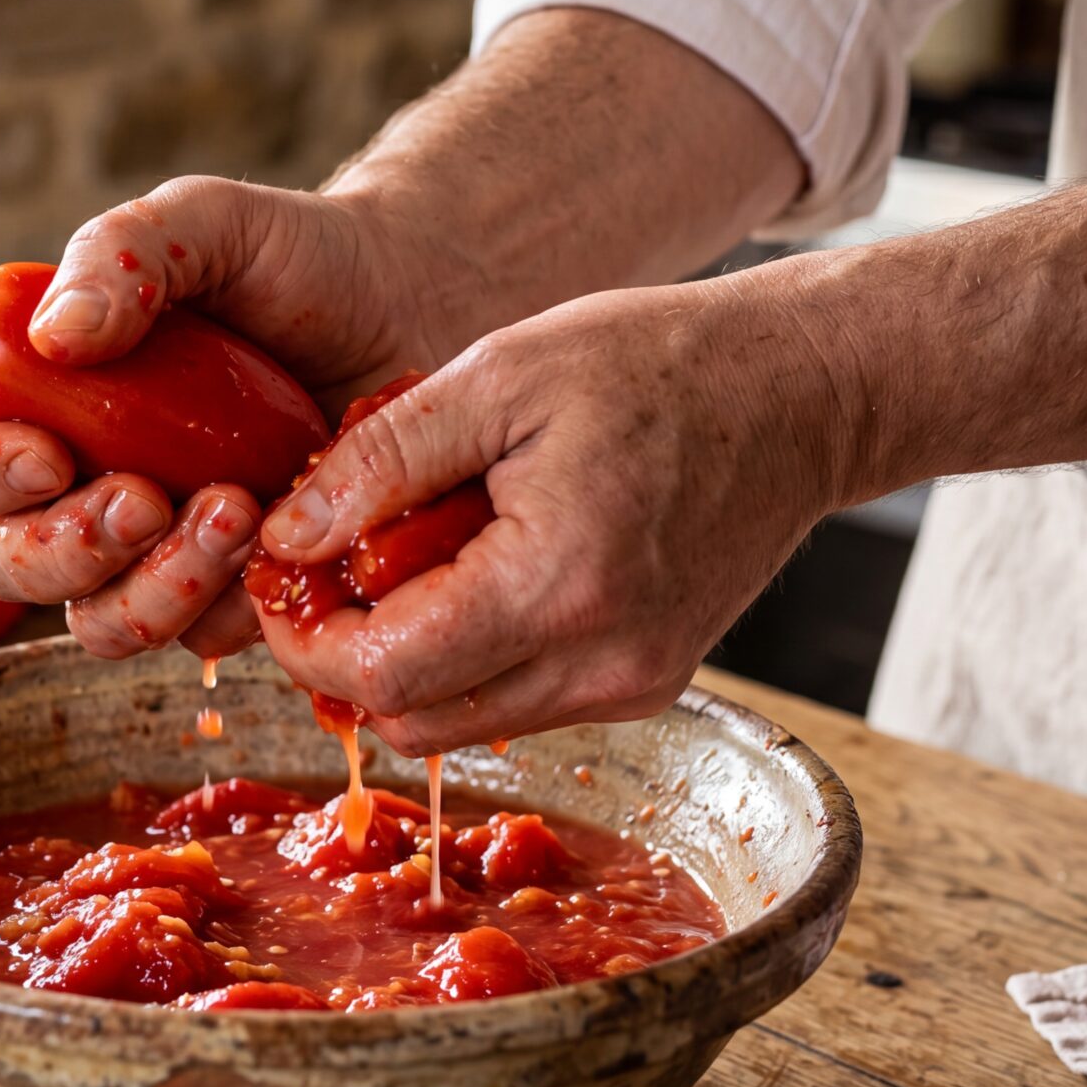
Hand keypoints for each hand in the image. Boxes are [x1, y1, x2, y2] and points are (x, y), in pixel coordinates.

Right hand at [0, 176, 461, 660]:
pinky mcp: (221, 592)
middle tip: (145, 503)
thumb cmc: (296, 261)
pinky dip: (231, 603)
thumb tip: (53, 335)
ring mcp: (143, 548)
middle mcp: (68, 482)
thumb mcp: (209, 224)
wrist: (415, 313)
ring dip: (151, 589)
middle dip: (61, 550)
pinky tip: (285, 538)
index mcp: (27, 392)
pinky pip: (196, 638)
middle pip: (0, 560)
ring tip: (234, 512)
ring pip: (95, 619)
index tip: (44, 457)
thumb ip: (123, 253)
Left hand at [253, 283, 847, 755]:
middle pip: (413, 719)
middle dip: (344, 659)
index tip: (281, 576)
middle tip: (324, 572)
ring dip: (406, 661)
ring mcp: (631, 686)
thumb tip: (287, 537)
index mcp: (559, 587)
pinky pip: (519, 703)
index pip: (384, 674)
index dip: (305, 641)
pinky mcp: (646, 685)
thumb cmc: (656, 362)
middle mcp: (602, 664)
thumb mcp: (501, 375)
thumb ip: (384, 462)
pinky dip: (471, 658)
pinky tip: (471, 574)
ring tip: (396, 563)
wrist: (805, 393)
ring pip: (461, 724)